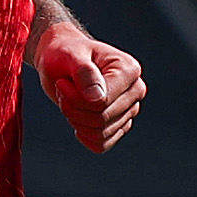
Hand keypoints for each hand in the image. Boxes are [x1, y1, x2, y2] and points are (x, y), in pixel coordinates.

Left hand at [35, 20, 144, 151]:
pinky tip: (76, 118)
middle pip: (102, 118)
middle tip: (62, 89)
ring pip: (101, 133)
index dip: (76, 98)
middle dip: (73, 109)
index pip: (104, 101)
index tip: (62, 82)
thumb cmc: (66, 53)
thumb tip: (98, 98)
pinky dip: (84, 135)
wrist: (61, 61)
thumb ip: (84, 72)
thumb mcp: (69, 55)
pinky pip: (102, 144)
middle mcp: (135, 91)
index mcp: (129, 70)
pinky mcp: (119, 125)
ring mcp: (129, 110)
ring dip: (76, 120)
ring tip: (69, 100)